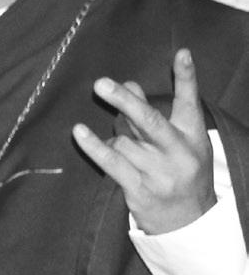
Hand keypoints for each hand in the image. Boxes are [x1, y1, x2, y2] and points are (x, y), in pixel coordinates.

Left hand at [74, 48, 216, 235]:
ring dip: (115, 137)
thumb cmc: (180, 171)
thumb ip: (153, 112)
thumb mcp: (179, 142)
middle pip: (150, 122)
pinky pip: (112, 162)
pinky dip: (94, 146)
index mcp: (194, 137)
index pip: (191, 102)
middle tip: (102, 83)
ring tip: (128, 148)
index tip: (181, 53)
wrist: (189, 221)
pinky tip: (79, 132)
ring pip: (124, 140)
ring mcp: (159, 173)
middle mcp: (179, 153)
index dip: (187, 77)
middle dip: (127, 102)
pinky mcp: (140, 189)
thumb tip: (128, 83)